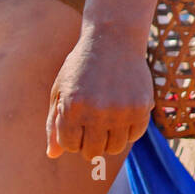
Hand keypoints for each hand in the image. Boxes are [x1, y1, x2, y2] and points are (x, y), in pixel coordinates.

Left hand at [46, 32, 152, 160]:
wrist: (113, 39)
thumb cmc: (81, 67)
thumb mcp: (60, 91)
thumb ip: (53, 124)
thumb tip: (53, 154)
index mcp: (72, 107)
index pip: (69, 145)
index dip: (71, 137)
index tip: (75, 122)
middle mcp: (97, 111)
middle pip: (92, 152)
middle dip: (89, 142)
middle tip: (92, 124)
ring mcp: (121, 110)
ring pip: (115, 149)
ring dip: (110, 139)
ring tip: (107, 119)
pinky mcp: (141, 107)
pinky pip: (134, 136)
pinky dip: (129, 129)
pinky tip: (123, 112)